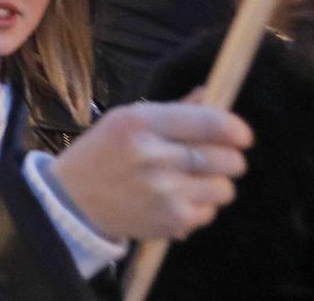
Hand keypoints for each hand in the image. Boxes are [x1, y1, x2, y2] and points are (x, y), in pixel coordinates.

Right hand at [50, 100, 251, 241]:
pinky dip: (199, 207)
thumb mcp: (126, 120)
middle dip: (227, 159)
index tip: (241, 136)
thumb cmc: (103, 154)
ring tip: (188, 182)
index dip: (236, 130)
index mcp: (141, 122)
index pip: (212, 123)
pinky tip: (174, 201)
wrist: (72, 201)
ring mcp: (165, 191)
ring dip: (214, 185)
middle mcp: (155, 155)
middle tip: (210, 160)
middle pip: (228, 159)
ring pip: (225, 188)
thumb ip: (173, 110)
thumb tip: (211, 95)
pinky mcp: (172, 220)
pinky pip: (210, 212)